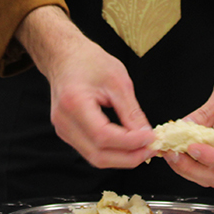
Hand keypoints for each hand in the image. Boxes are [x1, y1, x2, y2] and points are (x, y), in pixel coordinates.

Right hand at [16, 6, 154, 167]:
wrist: (64, 56)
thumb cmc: (88, 60)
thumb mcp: (118, 80)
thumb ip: (131, 111)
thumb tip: (145, 134)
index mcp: (74, 103)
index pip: (104, 136)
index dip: (130, 142)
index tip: (151, 139)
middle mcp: (64, 122)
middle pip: (98, 155)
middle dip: (129, 158)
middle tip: (151, 149)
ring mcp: (63, 130)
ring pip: (95, 157)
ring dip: (122, 158)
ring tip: (143, 148)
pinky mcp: (67, 133)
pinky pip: (91, 150)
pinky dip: (112, 152)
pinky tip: (128, 145)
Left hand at [163, 53, 213, 188]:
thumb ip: (207, 112)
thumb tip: (184, 128)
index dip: (209, 158)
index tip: (190, 147)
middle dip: (193, 169)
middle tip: (171, 153)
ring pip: (213, 174)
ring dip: (190, 168)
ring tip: (170, 151)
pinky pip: (209, 163)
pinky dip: (192, 160)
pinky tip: (178, 148)